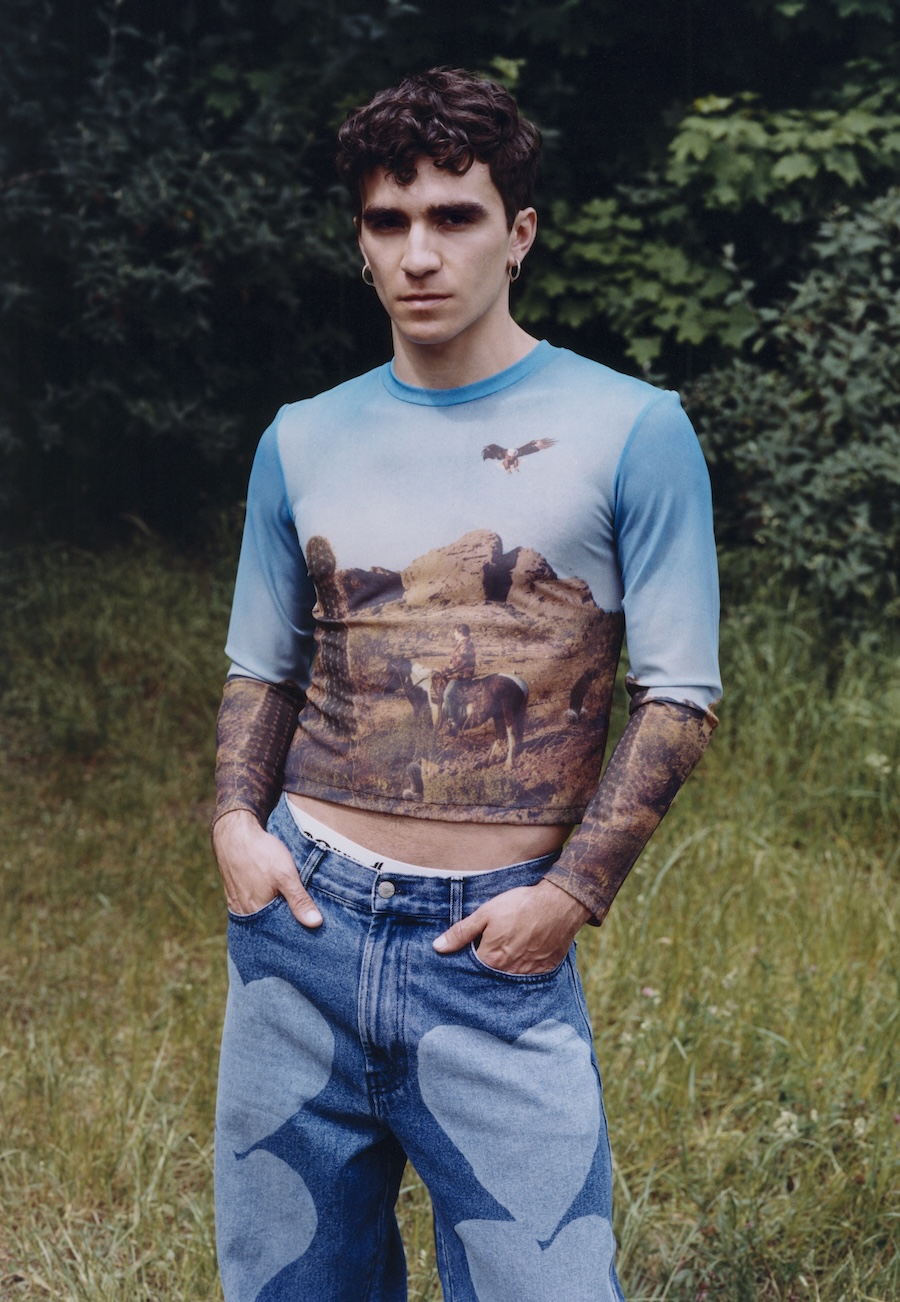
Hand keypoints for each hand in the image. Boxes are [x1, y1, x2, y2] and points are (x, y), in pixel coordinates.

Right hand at [212, 809, 322, 927]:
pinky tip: (272, 898)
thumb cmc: (260, 853)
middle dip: (284, 923)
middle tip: (303, 921)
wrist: (235, 832)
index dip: (294, 931)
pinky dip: (263, 905)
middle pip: (269, 926)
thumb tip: (315, 923)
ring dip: (273, 913)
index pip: (279, 932)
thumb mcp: (286, 875)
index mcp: (256, 912)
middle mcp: (244, 912)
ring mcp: (237, 902)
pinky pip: (251, 906)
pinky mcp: (235, 893)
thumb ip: (299, 900)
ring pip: (260, 916)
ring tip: (289, 908)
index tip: (310, 930)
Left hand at [433, 878, 589, 973]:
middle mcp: (508, 972)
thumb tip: (438, 947)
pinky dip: (523, 973)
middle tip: (487, 958)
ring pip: (509, 981)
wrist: (558, 904)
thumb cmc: (520, 906)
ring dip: (503, 975)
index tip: (464, 961)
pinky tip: (521, 961)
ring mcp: (528, 973)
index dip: (466, 965)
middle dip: (484, 973)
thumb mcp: (485, 913)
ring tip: (504, 961)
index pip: (470, 971)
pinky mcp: (544, 970)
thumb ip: (461, 932)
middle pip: (489, 979)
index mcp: (491, 959)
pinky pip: (529, 979)